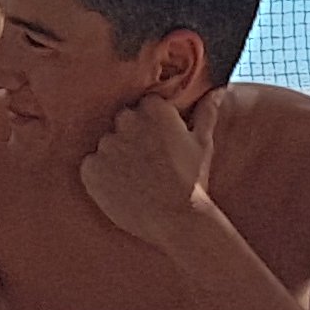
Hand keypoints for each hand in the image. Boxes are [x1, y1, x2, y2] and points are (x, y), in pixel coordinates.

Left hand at [78, 94, 221, 246]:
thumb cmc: (193, 181)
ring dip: (115, 156)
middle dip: (131, 136)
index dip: (152, 125)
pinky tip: (120, 188)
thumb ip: (206, 111)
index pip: (144, 106)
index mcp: (154, 109)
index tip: (159, 142)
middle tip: (147, 161)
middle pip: (122, 121)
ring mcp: (106, 145)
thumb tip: (219, 89)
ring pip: (106, 144)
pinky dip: (100, 175)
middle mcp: (126, 121)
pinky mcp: (91, 169)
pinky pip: (90, 166)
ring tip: (135, 178)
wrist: (177, 220)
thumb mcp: (203, 143)